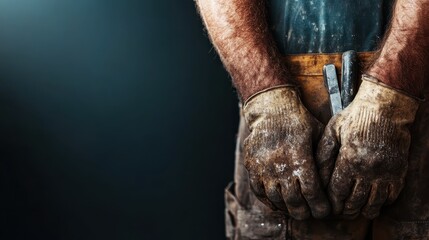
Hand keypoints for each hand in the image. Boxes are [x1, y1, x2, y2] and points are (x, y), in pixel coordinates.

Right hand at [243, 86, 329, 219]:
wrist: (271, 108)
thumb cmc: (299, 120)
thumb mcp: (319, 134)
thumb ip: (325, 157)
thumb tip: (335, 181)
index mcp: (300, 158)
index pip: (312, 193)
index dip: (320, 206)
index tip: (325, 211)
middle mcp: (280, 165)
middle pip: (294, 201)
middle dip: (304, 212)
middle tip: (310, 214)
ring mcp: (263, 167)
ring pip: (276, 199)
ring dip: (287, 208)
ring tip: (294, 210)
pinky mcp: (252, 165)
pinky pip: (258, 191)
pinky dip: (268, 201)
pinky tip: (277, 203)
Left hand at [316, 76, 418, 218]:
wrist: (385, 108)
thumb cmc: (355, 117)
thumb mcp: (332, 131)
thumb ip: (323, 154)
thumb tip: (316, 177)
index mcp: (350, 160)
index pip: (338, 192)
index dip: (331, 203)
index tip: (327, 207)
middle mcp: (369, 170)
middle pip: (355, 202)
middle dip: (344, 211)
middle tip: (338, 213)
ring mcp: (387, 172)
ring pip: (374, 204)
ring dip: (362, 211)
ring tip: (353, 211)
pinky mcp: (399, 171)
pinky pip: (391, 197)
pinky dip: (381, 204)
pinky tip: (372, 202)